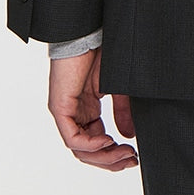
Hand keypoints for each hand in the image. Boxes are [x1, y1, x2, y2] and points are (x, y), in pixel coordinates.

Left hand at [47, 47, 138, 170]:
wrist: (88, 33)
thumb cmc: (101, 54)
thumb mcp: (118, 89)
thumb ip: (122, 112)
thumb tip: (129, 136)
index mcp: (86, 110)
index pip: (96, 143)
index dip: (114, 154)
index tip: (133, 156)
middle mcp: (74, 115)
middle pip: (87, 152)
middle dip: (110, 160)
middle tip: (130, 161)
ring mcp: (65, 112)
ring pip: (79, 149)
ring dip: (103, 156)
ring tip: (124, 153)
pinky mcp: (60, 108)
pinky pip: (72, 138)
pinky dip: (90, 144)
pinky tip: (108, 140)